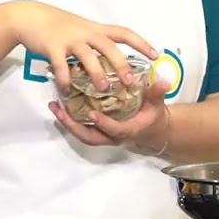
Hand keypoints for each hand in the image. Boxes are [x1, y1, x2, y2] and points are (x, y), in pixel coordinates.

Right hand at [7, 0, 157, 93]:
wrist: (30, 16)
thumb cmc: (57, 24)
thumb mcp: (81, 28)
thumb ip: (94, 41)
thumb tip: (110, 58)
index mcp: (95, 29)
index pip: (124, 33)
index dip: (141, 43)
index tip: (155, 54)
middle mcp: (86, 33)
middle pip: (109, 47)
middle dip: (122, 64)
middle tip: (131, 81)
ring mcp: (70, 39)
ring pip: (88, 57)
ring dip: (97, 74)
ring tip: (103, 89)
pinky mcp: (53, 47)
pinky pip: (61, 65)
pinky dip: (65, 79)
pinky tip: (66, 90)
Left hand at [48, 76, 171, 150]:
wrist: (152, 128)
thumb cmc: (153, 115)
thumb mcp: (157, 103)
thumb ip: (157, 92)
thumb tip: (163, 81)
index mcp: (128, 130)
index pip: (115, 130)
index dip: (104, 124)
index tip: (93, 114)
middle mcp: (113, 135)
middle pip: (90, 137)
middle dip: (74, 126)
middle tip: (60, 111)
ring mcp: (104, 134)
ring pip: (82, 133)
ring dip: (67, 122)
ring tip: (54, 106)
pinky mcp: (98, 129)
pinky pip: (81, 127)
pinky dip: (69, 118)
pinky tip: (59, 105)